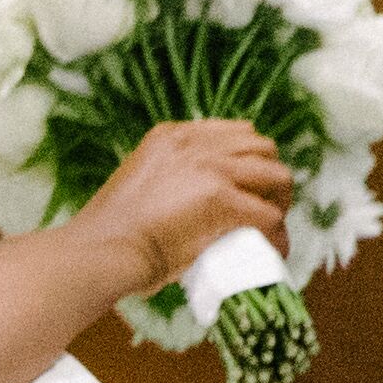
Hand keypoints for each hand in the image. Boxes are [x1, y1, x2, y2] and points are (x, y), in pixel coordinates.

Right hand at [80, 117, 292, 292]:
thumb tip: (186, 209)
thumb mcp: (139, 185)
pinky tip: (273, 250)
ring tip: (273, 228)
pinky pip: (269, 215)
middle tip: (267, 206)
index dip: (249, 159)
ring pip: (275, 175)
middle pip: (261, 146)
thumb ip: (165, 183)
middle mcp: (194, 143)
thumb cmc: (110, 234)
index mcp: (172, 136)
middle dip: (270, 176)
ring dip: (280, 202)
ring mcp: (211, 168)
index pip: (232, 132)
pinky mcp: (222, 200)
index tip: (250, 184)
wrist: (102, 250)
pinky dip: (277, 235)